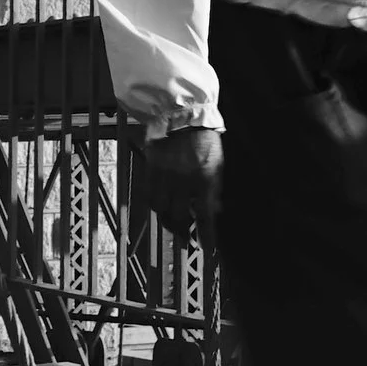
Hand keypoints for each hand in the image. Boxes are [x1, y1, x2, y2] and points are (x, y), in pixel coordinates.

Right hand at [145, 123, 223, 242]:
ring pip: (161, 209)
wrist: (183, 117)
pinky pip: (150, 195)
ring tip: (172, 226)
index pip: (204, 215)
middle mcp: (183, 181)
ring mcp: (165, 176)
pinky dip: (155, 206)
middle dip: (182, 232)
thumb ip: (215, 190)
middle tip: (185, 240)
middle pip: (179, 216)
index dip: (205, 235)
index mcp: (204, 180)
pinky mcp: (151, 169)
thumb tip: (216, 210)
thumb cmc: (204, 141)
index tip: (207, 248)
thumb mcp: (217, 165)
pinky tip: (160, 209)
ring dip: (167, 221)